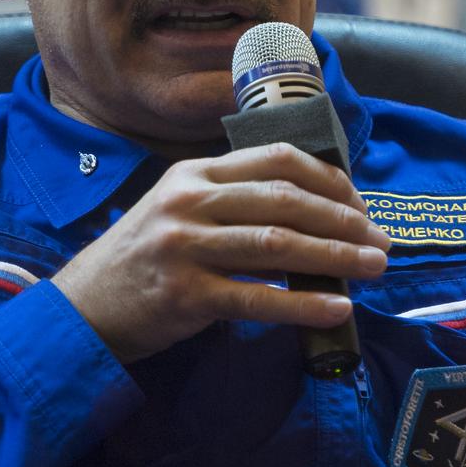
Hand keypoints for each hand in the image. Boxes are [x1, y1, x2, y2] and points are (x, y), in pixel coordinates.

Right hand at [51, 143, 391, 363]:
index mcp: (194, 172)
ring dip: (335, 257)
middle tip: (379, 240)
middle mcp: (189, 201)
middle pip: (283, 200)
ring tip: (373, 267)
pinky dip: (303, 303)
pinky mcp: (186, 295)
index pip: (274, 159)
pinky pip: (257, 298)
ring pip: (277, 244)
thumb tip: (314, 208)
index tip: (359, 203)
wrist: (86, 305)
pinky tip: (337, 307)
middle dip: (342, 219)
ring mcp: (185, 246)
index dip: (327, 178)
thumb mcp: (179, 208)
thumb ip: (231, 199)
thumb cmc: (145, 257)